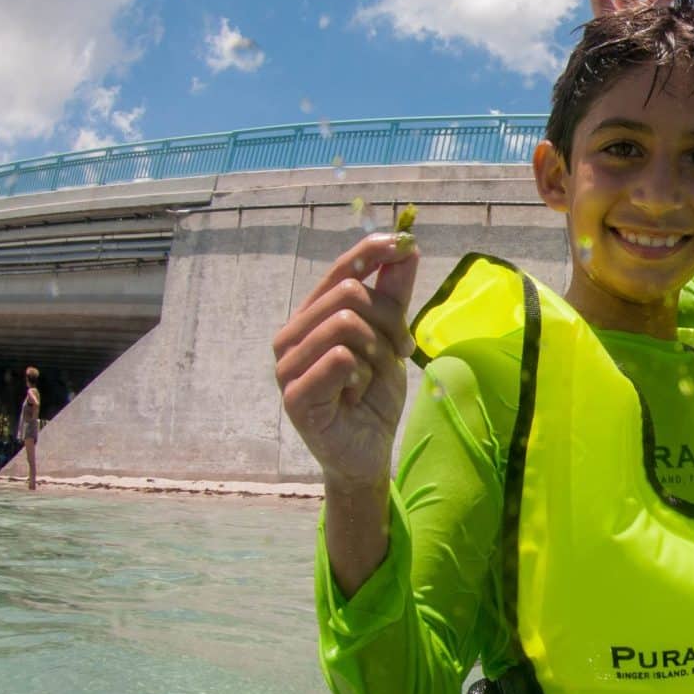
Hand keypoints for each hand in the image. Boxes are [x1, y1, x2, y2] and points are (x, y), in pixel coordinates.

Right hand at [273, 231, 420, 488]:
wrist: (368, 450)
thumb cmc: (373, 395)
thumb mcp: (390, 338)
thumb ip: (394, 295)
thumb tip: (406, 246)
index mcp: (311, 316)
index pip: (341, 269)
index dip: (372, 251)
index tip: (405, 243)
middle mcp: (292, 335)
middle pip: (349, 294)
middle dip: (388, 321)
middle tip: (398, 350)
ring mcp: (287, 364)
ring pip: (346, 325)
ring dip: (376, 353)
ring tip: (372, 378)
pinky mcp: (294, 394)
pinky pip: (340, 359)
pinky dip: (363, 377)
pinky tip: (356, 396)